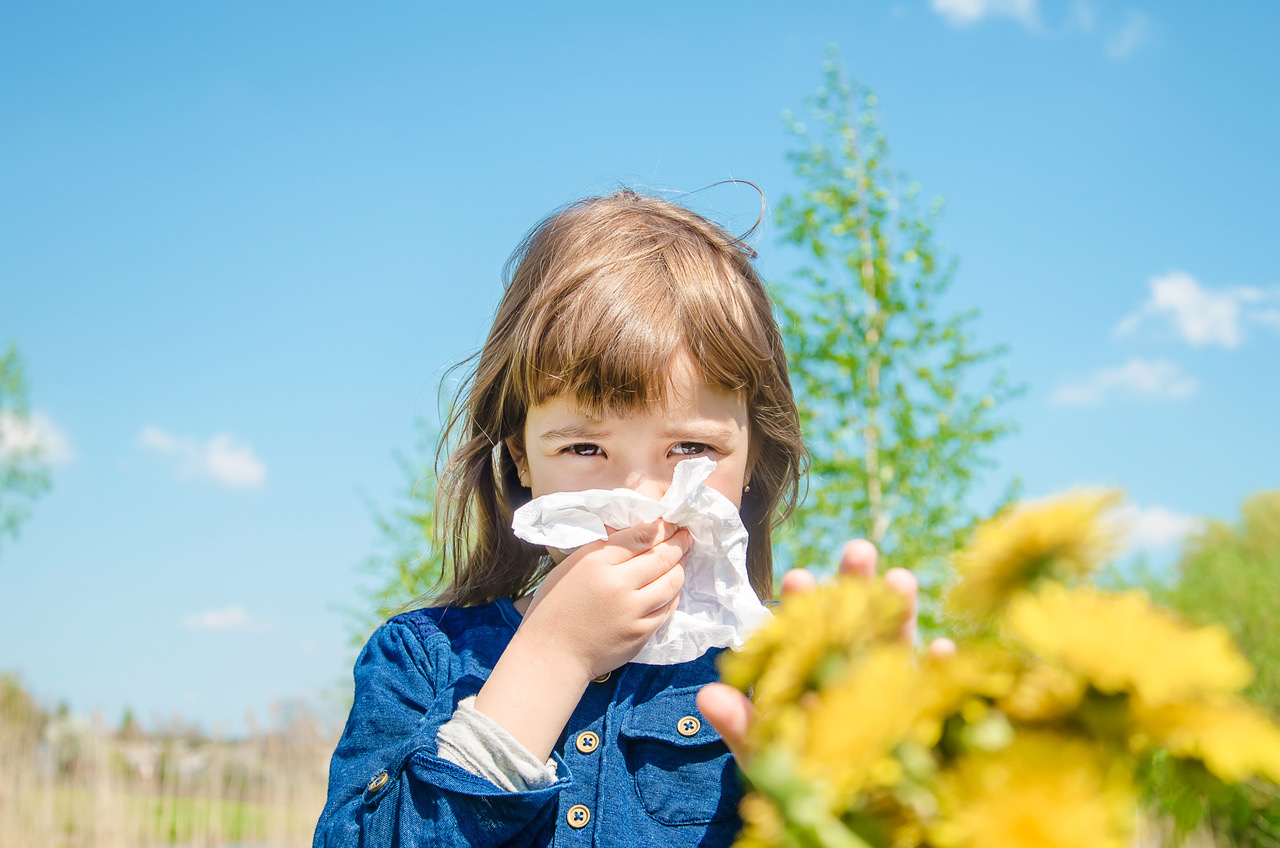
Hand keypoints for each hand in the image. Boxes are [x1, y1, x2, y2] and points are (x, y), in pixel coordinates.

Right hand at [519, 519, 690, 681]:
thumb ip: (604, 550)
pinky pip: (668, 607)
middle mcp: (618, 585)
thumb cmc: (556, 607)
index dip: (663, 527)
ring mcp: (633, 611)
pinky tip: (670, 587)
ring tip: (681, 559)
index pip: (641, 537)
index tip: (673, 522)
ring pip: (672, 581)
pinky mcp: (642, 633)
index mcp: (596, 563)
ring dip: (680, 567)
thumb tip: (637, 535)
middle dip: (679, 543)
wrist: (553, 655)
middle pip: (662, 556)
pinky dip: (672, 593)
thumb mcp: (572, 567)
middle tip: (686, 536)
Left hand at [696, 540, 955, 759]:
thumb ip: (739, 723)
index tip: (797, 579)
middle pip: (853, 623)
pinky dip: (936, 673)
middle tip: (857, 549)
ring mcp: (887, 691)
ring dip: (899, 613)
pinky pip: (931, 692)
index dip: (801, 605)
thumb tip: (707, 696)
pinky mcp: (918, 717)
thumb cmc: (793, 772)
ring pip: (894, 645)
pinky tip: (941, 649)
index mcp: (811, 668)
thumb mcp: (762, 751)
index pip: (805, 631)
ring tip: (899, 578)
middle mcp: (849, 670)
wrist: (833, 811)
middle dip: (856, 588)